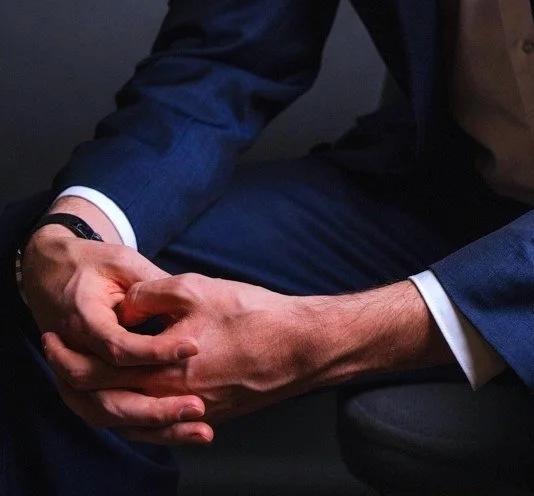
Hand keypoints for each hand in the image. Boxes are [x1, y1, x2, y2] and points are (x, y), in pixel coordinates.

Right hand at [22, 227, 208, 442]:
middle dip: (155, 407)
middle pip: (108, 397)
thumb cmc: (92, 263)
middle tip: (198, 405)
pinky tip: (180, 430)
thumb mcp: (123, 262)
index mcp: (82, 319)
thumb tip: (189, 306)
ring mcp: (73, 376)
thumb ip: (152, 285)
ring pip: (108, 415)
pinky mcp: (84, 386)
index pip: (118, 347)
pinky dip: (142, 428)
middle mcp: (74, 354)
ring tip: (198, 427)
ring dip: (153, 426)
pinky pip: (110, 416)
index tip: (193, 347)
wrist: (52, 271)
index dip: (156, 351)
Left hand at [43, 273, 310, 441]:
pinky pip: (158, 424)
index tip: (54, 338)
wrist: (298, 346)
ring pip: (129, 416)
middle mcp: (170, 402)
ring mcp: (189, 414)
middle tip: (58, 356)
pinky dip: (135, 412)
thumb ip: (152, 295)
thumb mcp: (194, 289)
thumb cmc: (251, 315)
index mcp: (161, 372)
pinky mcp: (207, 416)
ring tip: (88, 375)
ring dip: (101, 397)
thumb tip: (126, 304)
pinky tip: (132, 396)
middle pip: (106, 400)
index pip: (97, 373)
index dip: (68, 356)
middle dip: (75, 378)